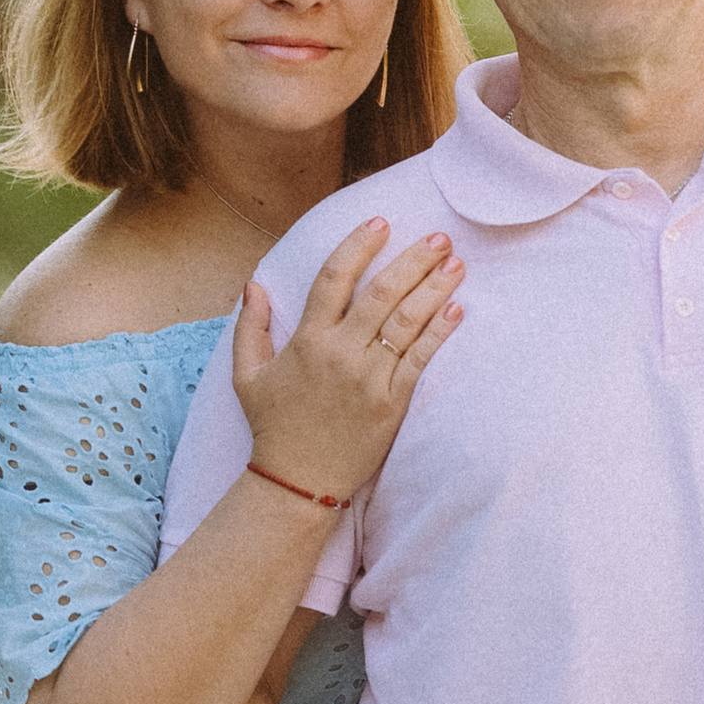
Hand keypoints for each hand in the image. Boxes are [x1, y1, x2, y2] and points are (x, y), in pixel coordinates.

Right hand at [232, 221, 462, 500]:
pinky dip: (439, 334)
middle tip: (439, 237)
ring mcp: (368, 379)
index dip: (359, 245)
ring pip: (406, 323)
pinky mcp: (391, 404)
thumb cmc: (273, 426)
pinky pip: (419, 361)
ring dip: (434, 289)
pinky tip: (456, 310)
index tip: (381, 222)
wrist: (296, 480)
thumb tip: (254, 284)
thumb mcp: (247, 375)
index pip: (334, 277)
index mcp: (307, 340)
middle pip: (381, 293)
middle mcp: (340, 353)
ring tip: (456, 264)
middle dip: (413, 260)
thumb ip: (250, 327)